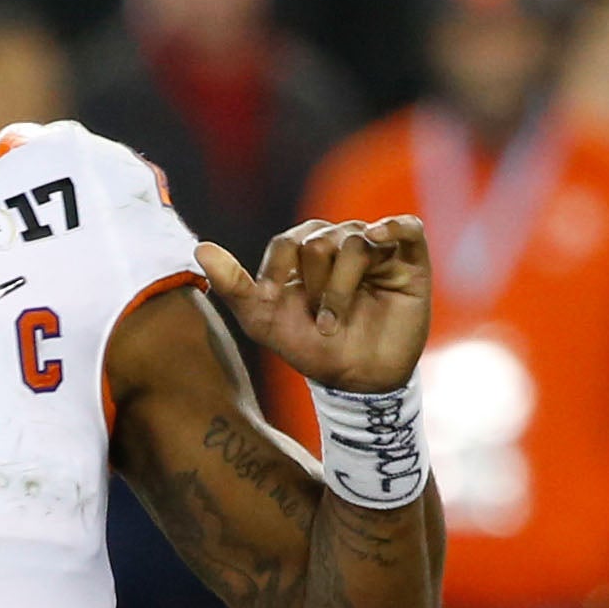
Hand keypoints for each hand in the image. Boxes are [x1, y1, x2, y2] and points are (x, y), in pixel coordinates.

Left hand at [196, 218, 431, 395]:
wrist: (357, 380)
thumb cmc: (311, 348)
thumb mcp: (263, 320)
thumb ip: (233, 285)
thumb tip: (199, 248)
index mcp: (306, 249)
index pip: (288, 241)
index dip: (277, 270)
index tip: (274, 302)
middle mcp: (341, 240)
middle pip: (320, 242)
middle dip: (314, 288)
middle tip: (321, 321)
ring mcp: (376, 247)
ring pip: (354, 243)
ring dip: (340, 289)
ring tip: (338, 320)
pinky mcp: (410, 258)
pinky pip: (405, 227)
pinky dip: (391, 229)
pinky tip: (378, 239)